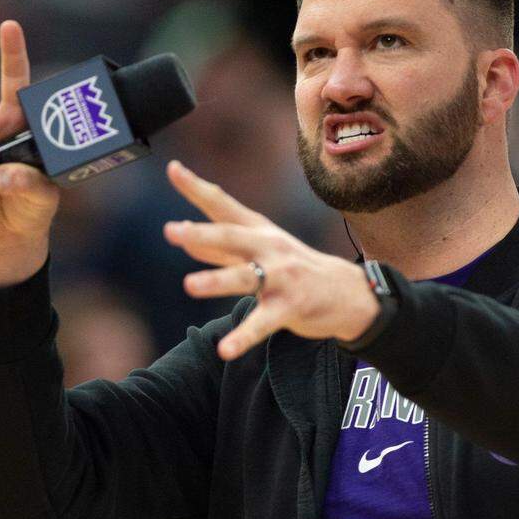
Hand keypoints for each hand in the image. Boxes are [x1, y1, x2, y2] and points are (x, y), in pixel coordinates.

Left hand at [162, 160, 378, 359]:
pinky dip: (243, 337)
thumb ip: (221, 248)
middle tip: (172, 231)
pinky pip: (262, 323)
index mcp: (258, 231)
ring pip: (245, 277)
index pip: (223, 205)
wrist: (347, 293)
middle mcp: (268, 248)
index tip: (173, 169)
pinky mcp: (290, 307)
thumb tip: (185, 239)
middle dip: (201, 233)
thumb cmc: (295, 269)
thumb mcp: (261, 250)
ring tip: (189, 285)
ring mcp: (280, 277)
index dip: (197, 188)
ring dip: (217, 280)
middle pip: (232, 237)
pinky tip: (225, 350)